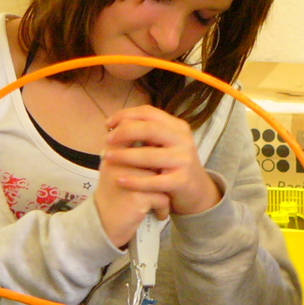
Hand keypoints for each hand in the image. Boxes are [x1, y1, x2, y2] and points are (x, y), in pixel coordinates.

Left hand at [99, 105, 219, 222]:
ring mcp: (184, 160)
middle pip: (150, 128)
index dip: (126, 115)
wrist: (196, 192)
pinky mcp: (182, 181)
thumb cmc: (172, 165)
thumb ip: (146, 134)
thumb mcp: (164, 144)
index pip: (149, 113)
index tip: (108, 124)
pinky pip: (153, 181)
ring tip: (108, 157)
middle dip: (124, 132)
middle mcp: (183, 140)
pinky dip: (134, 181)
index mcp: (177, 127)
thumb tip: (114, 125)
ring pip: (150, 155)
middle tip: (107, 139)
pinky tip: (119, 180)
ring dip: (125, 155)